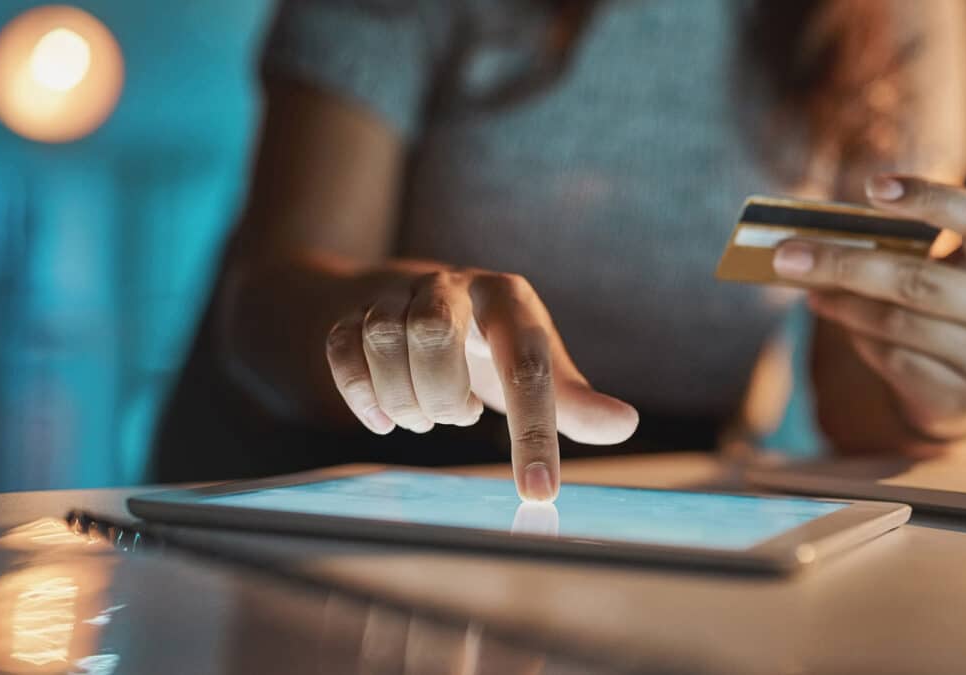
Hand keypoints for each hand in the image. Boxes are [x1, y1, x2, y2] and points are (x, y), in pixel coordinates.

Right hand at [324, 262, 638, 500]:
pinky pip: (342, 351)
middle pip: (432, 331)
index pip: (523, 362)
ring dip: (405, 399)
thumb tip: (624, 424)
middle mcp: (449, 286)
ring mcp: (394, 297)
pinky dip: (361, 395)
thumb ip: (572, 399)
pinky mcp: (350, 315)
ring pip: (383, 340)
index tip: (538, 491)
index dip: (533, 431)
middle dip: (443, 394)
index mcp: (506, 298)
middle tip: (460, 416)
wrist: (413, 299)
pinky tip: (385, 420)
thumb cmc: (487, 343)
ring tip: (428, 416)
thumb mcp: (533, 363)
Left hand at [772, 176, 965, 439]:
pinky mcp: (960, 392)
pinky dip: (858, 337)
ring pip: (897, 322)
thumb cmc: (934, 303)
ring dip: (842, 304)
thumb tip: (811, 242)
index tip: (874, 187)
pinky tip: (838, 319)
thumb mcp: (928, 268)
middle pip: (917, 280)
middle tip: (787, 255)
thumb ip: (890, 249)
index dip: (930, 198)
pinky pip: (893, 358)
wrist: (960, 383)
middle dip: (844, 264)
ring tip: (809, 289)